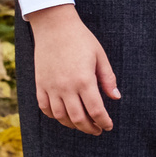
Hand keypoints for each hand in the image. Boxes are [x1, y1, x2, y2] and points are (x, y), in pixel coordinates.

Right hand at [27, 3, 119, 133]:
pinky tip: (63, 115)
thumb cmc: (81, 39)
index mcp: (84, 80)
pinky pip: (45, 108)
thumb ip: (108, 78)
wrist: (54, 26)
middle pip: (78, 118)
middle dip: (90, 128)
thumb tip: (116, 97)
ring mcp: (51, 87)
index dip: (104, 122)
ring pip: (61, 116)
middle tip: (97, 130)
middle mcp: (66, 87)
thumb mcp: (100, 56)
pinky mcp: (39, 84)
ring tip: (82, 124)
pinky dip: (54, 116)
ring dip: (72, 125)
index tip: (108, 126)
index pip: (96, 111)